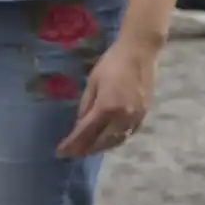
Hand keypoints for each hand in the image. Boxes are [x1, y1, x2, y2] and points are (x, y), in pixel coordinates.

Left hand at [56, 38, 156, 158]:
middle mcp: (122, 116)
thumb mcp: (93, 82)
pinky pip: (128, 133)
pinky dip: (117, 139)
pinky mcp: (144, 113)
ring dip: (101, 147)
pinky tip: (109, 139)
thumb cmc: (113, 62)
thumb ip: (86, 105)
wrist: (140, 51)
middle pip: (101, 141)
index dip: (72, 144)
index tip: (60, 152)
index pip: (85, 133)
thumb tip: (81, 123)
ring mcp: (135, 116)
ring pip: (116, 140)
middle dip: (85, 149)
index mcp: (106, 107)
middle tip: (73, 153)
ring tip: (89, 148)